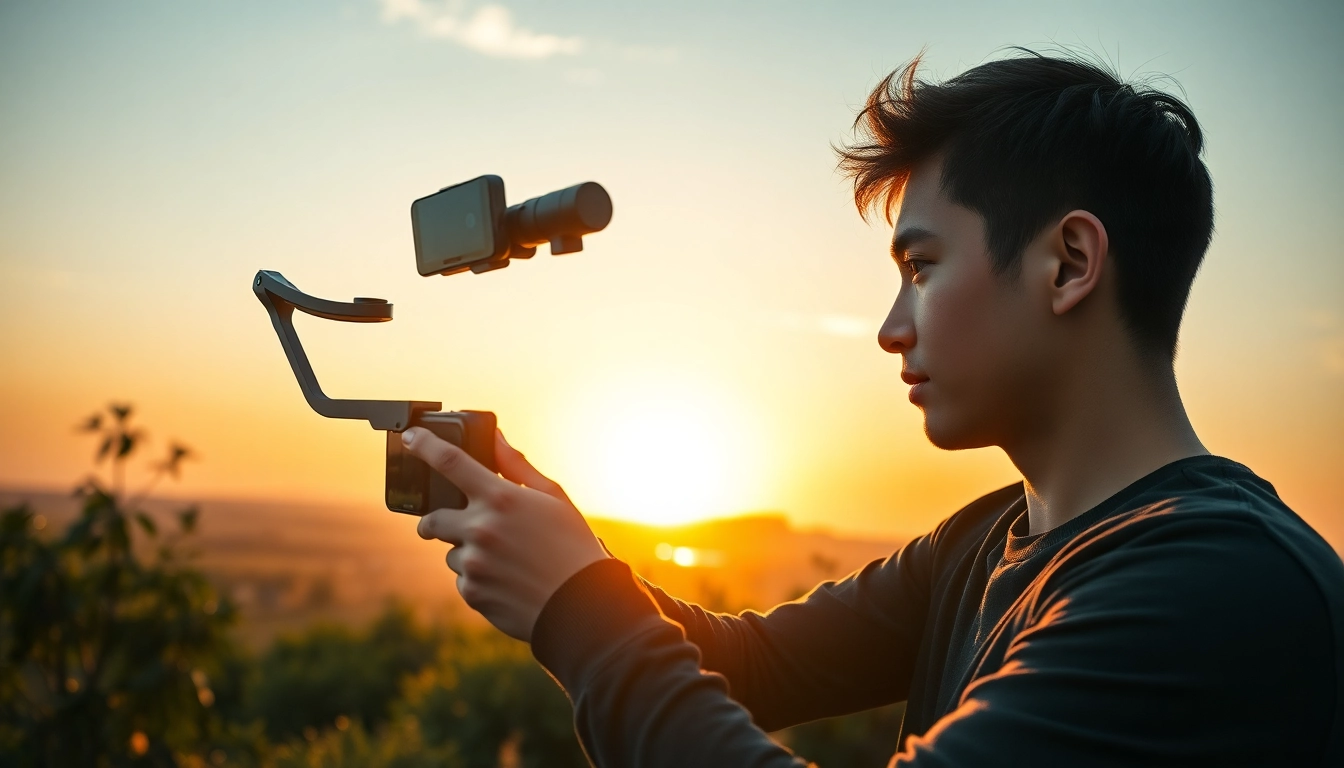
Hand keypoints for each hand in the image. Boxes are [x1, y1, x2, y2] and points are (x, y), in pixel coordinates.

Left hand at [401, 426, 608, 640]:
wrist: (582, 604)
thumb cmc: (572, 545)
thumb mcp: (553, 497)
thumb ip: (517, 465)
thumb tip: (495, 437)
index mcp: (500, 498)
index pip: (448, 462)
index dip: (422, 444)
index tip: (410, 438)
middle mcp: (480, 528)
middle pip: (431, 518)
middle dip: (435, 521)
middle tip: (456, 524)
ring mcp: (473, 562)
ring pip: (450, 552)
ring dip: (467, 552)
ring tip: (505, 560)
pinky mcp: (472, 592)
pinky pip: (462, 579)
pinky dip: (478, 578)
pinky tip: (508, 580)